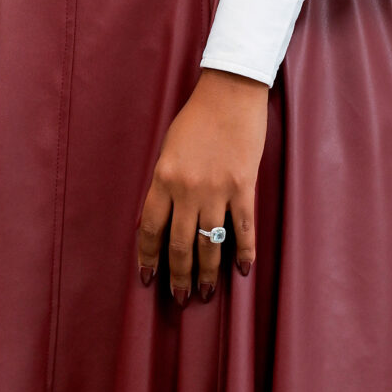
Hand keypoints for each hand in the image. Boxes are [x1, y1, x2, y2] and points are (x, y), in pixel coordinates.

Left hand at [137, 69, 267, 304]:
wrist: (230, 93)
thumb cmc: (197, 118)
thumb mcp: (169, 149)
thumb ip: (165, 184)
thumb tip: (163, 217)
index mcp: (163, 178)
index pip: (150, 229)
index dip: (148, 258)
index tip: (148, 278)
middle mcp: (187, 189)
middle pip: (180, 244)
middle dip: (178, 275)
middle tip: (180, 298)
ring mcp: (217, 190)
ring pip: (210, 243)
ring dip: (207, 273)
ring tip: (204, 293)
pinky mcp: (243, 187)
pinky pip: (242, 228)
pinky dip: (243, 252)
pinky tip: (243, 271)